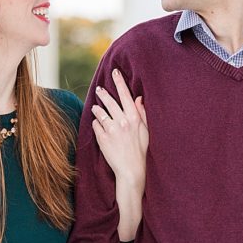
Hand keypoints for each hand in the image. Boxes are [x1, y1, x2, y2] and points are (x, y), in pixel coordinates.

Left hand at [91, 68, 147, 187]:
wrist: (131, 170)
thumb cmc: (141, 150)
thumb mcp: (146, 131)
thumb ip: (141, 113)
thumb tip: (138, 98)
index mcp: (135, 118)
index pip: (125, 95)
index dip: (120, 82)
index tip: (114, 72)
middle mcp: (122, 122)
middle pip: (109, 101)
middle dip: (103, 93)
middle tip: (99, 88)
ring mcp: (111, 130)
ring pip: (100, 112)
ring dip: (97, 108)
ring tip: (96, 107)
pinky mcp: (102, 138)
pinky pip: (96, 125)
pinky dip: (96, 124)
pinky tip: (98, 124)